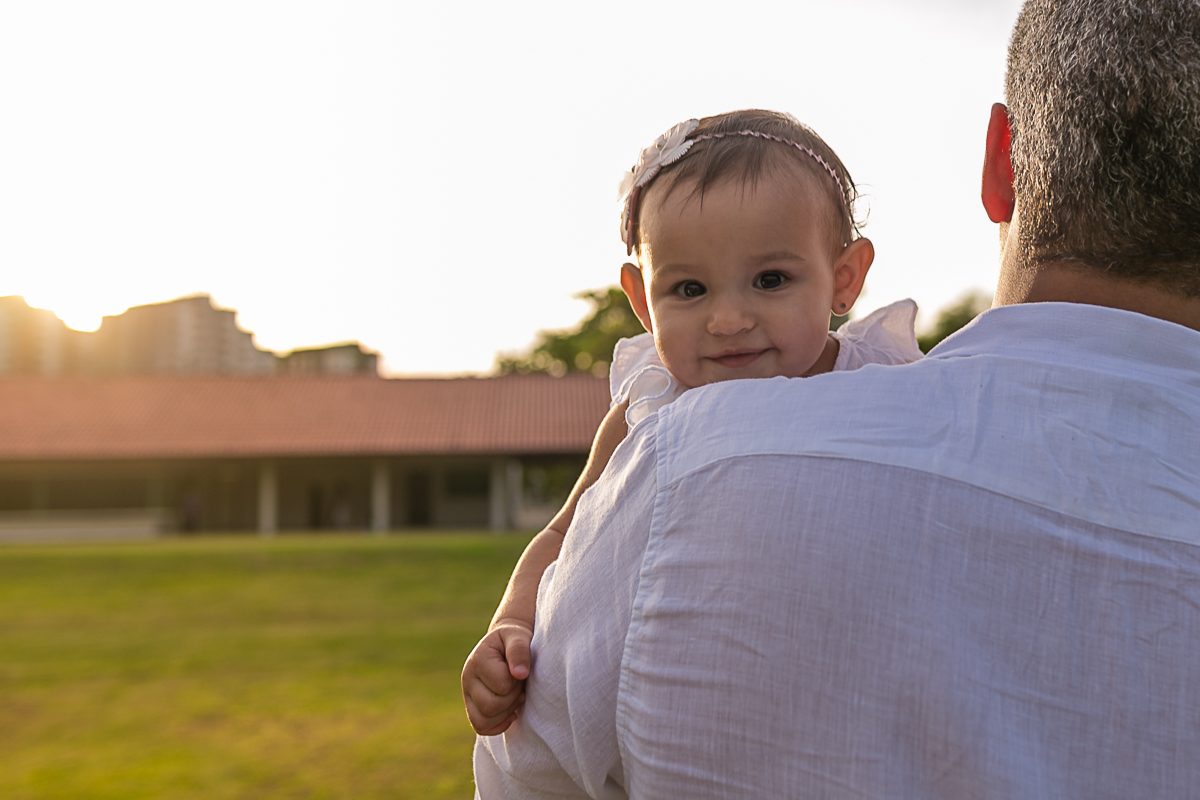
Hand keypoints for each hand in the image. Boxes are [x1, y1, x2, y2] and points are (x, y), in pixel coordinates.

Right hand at [462, 618, 533, 734]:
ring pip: (483, 721)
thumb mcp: (518, 637)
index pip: (502, 685)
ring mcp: (467, 694)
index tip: (521, 671)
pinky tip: (512, 713)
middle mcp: (467, 678)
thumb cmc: (514, 639)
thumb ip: (519, 651)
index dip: (517, 682)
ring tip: (515, 696)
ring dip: (506, 712)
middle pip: (490, 706)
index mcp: (478, 659)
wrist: (506, 643)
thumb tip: (520, 674)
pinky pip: (480, 727)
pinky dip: (498, 725)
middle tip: (520, 685)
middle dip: (512, 698)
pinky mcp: (472, 706)